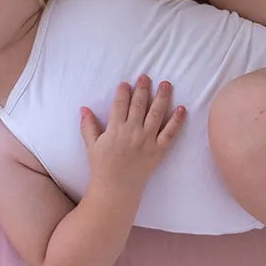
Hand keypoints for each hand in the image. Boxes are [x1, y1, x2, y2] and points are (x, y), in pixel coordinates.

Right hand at [79, 75, 185, 190]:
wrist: (116, 188)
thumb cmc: (102, 167)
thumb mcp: (92, 145)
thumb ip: (88, 126)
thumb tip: (84, 108)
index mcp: (115, 129)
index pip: (120, 105)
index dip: (123, 92)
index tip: (126, 83)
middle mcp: (132, 131)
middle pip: (139, 104)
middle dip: (143, 88)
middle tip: (146, 76)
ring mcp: (147, 140)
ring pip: (157, 113)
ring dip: (162, 97)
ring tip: (166, 84)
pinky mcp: (159, 150)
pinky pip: (170, 133)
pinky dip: (177, 120)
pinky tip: (181, 108)